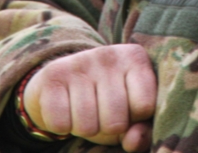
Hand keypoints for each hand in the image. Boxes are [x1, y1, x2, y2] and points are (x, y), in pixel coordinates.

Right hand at [23, 45, 155, 150]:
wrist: (61, 83)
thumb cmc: (106, 103)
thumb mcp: (130, 115)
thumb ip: (144, 131)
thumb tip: (133, 142)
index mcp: (135, 59)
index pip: (144, 107)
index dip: (134, 119)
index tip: (127, 109)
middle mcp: (109, 54)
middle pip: (116, 121)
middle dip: (108, 128)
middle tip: (101, 114)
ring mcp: (79, 61)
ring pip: (87, 126)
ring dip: (85, 129)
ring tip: (84, 113)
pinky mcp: (52, 74)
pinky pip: (60, 124)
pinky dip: (62, 127)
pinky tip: (65, 110)